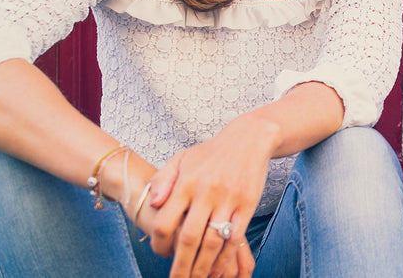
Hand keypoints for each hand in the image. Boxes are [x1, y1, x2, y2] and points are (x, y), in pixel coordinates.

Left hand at [146, 115, 275, 277]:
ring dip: (203, 267)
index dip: (159, 244)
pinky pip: (235, 237)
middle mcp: (206, 192)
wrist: (249, 138)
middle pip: (189, 238)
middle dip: (181, 266)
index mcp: (186, 183)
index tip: (160, 254)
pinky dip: (226, 257)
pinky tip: (218, 269)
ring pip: (213, 242)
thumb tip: (153, 204)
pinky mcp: (247, 205)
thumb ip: (163, 180)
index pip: (166, 222)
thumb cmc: (211, 152)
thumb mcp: (182, 159)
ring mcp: (228, 200)